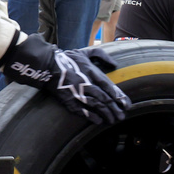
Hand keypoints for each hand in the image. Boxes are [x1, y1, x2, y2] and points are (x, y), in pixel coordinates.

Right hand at [1, 37, 129, 124]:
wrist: (47, 66)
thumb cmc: (68, 58)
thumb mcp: (86, 52)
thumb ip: (102, 55)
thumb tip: (114, 64)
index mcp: (91, 71)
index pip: (108, 86)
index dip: (119, 97)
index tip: (126, 105)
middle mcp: (86, 83)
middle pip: (104, 98)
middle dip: (114, 109)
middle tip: (121, 117)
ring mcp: (77, 92)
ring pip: (95, 106)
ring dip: (105, 114)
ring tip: (113, 120)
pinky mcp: (68, 100)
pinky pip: (81, 111)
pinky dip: (90, 116)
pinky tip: (98, 121)